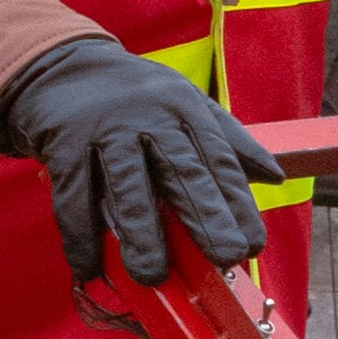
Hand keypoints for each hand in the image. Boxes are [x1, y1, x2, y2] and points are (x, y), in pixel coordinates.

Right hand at [0, 36, 270, 288]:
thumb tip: (276, 176)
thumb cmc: (137, 95)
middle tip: (225, 257)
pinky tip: (89, 268)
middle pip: (183, 172)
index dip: (238, 205)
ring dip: (141, 233)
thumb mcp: (187, 104)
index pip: (219, 162)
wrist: (61, 64)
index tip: (253, 244)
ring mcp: (106, 130)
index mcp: (186, 110)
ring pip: (128, 186)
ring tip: (152, 274)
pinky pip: (74, 197)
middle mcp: (150, 118)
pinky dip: (80, 236)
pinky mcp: (64, 143)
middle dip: (206, 217)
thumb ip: (229, 141)